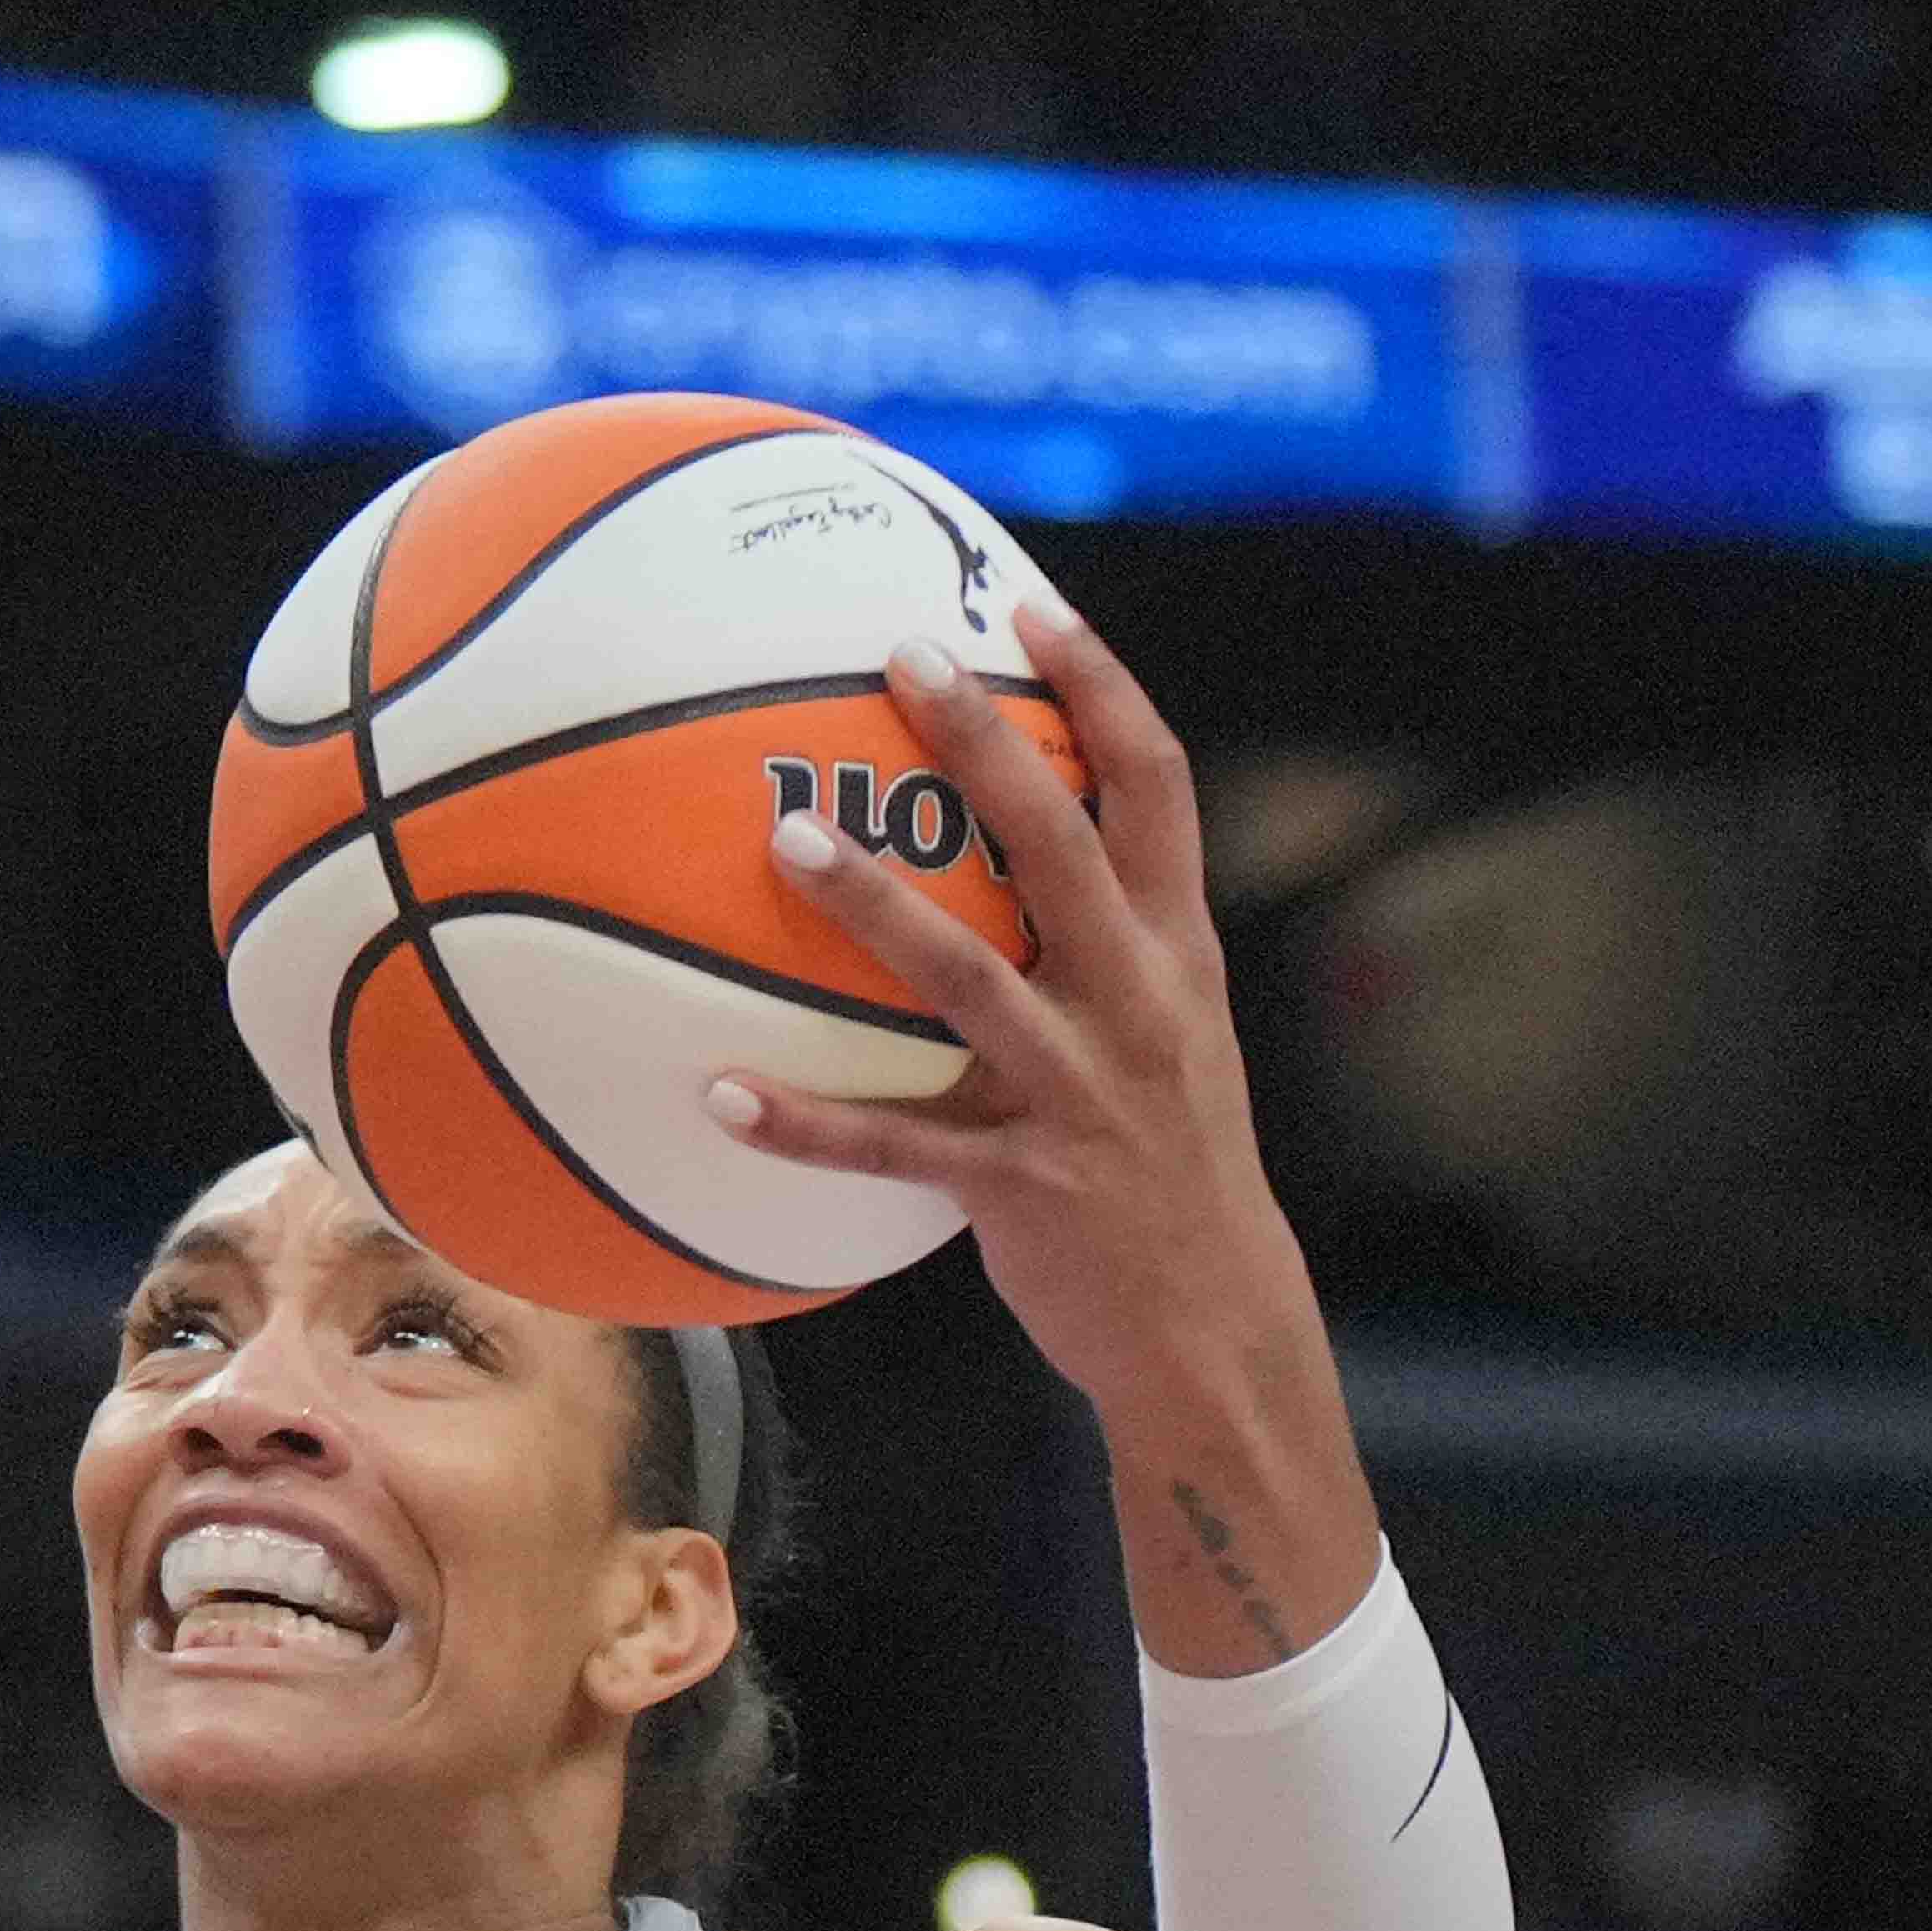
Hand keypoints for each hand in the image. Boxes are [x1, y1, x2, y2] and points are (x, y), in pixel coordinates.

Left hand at [726, 595, 1369, 1670]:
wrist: (1215, 1322)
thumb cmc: (1169, 1167)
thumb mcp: (1169, 1037)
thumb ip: (1105, 948)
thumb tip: (1015, 856)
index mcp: (1176, 952)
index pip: (1156, 785)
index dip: (1101, 686)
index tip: (1031, 607)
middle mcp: (1136, 1002)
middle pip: (1061, 842)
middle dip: (988, 744)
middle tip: (901, 661)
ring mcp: (1078, 1092)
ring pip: (967, 979)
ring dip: (874, 906)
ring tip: (786, 842)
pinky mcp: (1019, 1183)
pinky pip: (892, 1145)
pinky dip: (801, 1124)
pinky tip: (716, 1095)